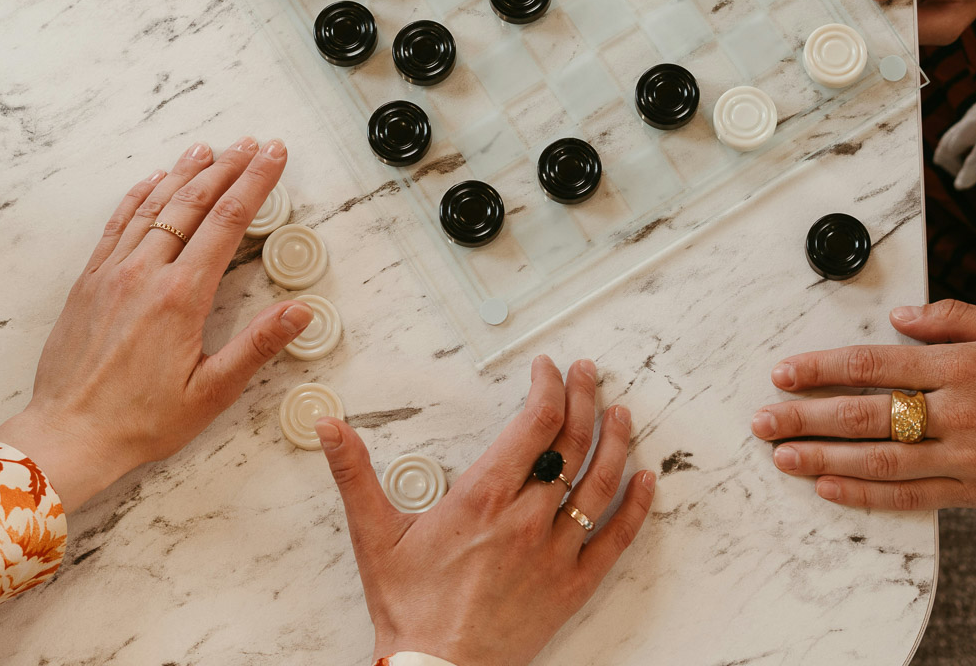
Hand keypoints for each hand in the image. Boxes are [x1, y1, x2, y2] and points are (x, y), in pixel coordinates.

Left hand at [0, 137, 315, 511]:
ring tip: (209, 149)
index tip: (274, 156)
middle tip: (252, 143)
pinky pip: (117, 225)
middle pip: (193, 203)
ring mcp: (112, 273)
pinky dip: (138, 197)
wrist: (69, 433)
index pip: (228, 223)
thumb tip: (299, 311)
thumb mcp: (211, 392)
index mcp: (180, 297)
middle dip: (227, 168)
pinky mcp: (89, 282)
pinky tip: (153, 180)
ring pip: (154, 206)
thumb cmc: (139, 421)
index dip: (255, 183)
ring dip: (185, 173)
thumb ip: (256, 346)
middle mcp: (145, 273)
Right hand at [318, 356, 656, 665]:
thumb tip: (328, 425)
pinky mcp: (572, 587)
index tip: (548, 369)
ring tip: (620, 412)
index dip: (548, 388)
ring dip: (616, 441)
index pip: (534, 425)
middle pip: (572, 444)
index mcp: (485, 497)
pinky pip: (616, 541)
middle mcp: (528, 519)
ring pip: (600, 484)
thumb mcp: (373, 534)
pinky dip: (636, 508)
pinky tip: (647, 482)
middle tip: (589, 373)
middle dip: (585, 399)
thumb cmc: (408, 606)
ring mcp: (555, 553)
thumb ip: (354, 472)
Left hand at [751, 299, 975, 514]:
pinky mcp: (975, 493)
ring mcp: (965, 458)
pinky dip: (865, 494)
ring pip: (878, 460)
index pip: (875, 365)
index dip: (823, 369)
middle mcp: (959, 413)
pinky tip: (829, 487)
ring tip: (780, 455)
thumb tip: (902, 317)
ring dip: (822, 458)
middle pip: (865, 415)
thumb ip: (956, 318)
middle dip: (806, 417)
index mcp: (965, 367)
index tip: (785, 372)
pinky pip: (909, 496)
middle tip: (763, 419)